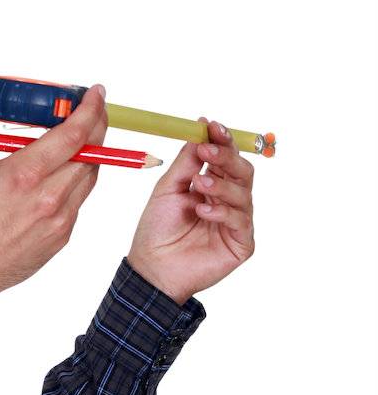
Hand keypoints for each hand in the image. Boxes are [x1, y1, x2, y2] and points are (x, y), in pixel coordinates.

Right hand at [0, 81, 108, 323]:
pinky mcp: (61, 238)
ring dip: (88, 154)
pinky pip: (78, 201)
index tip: (96, 93)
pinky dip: (74, 182)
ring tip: (77, 140)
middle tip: (90, 110)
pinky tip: (58, 174)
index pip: (73, 135)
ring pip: (90, 177)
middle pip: (91, 153)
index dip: (90, 109)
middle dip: (95, 126)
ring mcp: (58, 221)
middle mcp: (47, 198)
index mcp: (23, 175)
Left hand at [126, 118, 255, 304]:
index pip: (226, 157)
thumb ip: (187, 162)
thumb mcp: (168, 189)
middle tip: (207, 152)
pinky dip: (223, 212)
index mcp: (212, 185)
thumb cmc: (158, 230)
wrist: (152, 268)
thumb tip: (200, 128)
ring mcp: (236, 222)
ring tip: (199, 186)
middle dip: (226, 158)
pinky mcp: (241, 244)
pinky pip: (241, 220)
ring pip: (243, 193)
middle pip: (242, 171)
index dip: (223, 140)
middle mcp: (229, 201)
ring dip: (221, 185)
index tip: (212, 127)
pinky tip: (203, 211)